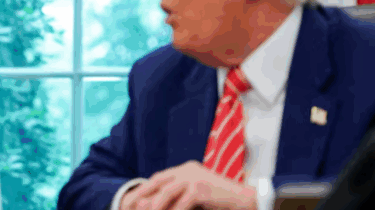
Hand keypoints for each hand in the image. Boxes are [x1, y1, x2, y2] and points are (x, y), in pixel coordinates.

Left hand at [120, 161, 256, 209]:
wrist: (244, 200)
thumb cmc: (220, 201)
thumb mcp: (197, 195)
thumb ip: (180, 196)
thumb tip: (158, 204)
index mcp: (186, 169)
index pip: (159, 177)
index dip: (145, 189)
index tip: (131, 201)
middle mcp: (188, 169)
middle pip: (158, 181)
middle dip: (143, 195)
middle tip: (129, 206)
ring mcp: (194, 177)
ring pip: (166, 192)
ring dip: (154, 206)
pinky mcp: (200, 188)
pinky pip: (181, 202)